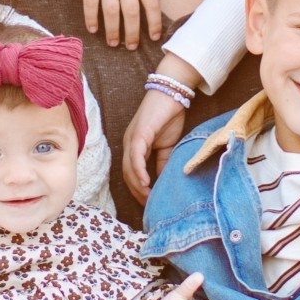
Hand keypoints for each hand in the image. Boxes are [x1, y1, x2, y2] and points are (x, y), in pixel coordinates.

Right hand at [74, 0, 161, 48]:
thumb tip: (149, 8)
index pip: (152, 3)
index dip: (154, 23)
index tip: (154, 37)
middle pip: (131, 12)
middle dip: (132, 33)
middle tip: (131, 47)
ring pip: (111, 11)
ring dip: (113, 30)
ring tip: (114, 43)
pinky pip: (90, 3)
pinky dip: (91, 18)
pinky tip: (93, 29)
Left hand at [122, 86, 186, 205]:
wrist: (173, 93)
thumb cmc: (169, 116)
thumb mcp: (167, 146)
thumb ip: (163, 162)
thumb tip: (163, 180)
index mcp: (134, 146)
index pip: (130, 173)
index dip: (138, 189)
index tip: (148, 203)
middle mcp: (129, 143)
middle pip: (126, 174)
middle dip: (136, 192)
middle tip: (148, 206)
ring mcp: (132, 138)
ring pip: (128, 167)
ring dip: (137, 185)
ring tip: (147, 198)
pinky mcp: (139, 133)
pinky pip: (135, 156)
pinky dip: (139, 171)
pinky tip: (146, 183)